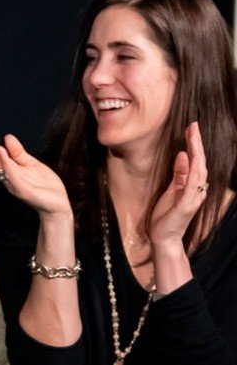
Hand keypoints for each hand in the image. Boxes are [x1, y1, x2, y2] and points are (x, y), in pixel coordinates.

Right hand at [0, 117, 71, 218]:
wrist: (57, 206)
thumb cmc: (44, 186)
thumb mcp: (31, 164)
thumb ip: (18, 152)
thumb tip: (7, 137)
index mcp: (9, 169)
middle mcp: (7, 177)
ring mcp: (14, 184)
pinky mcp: (24, 191)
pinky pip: (12, 176)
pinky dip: (6, 164)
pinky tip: (2, 151)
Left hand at [148, 122, 208, 251]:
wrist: (164, 238)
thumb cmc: (167, 216)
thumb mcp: (171, 190)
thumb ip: (178, 174)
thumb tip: (182, 154)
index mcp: (193, 185)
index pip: (195, 161)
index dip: (194, 144)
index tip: (191, 128)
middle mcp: (198, 190)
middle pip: (199, 162)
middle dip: (196, 143)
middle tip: (193, 126)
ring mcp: (194, 197)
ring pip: (199, 170)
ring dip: (196, 152)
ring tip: (193, 136)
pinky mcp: (187, 205)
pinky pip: (192, 185)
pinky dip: (192, 172)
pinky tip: (190, 158)